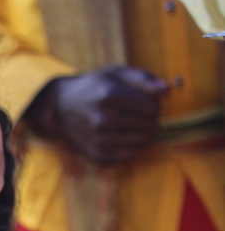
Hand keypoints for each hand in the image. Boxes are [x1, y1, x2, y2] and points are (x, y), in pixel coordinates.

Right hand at [24, 66, 168, 165]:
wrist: (61, 108)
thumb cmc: (94, 87)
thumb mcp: (116, 74)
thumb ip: (143, 80)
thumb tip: (167, 90)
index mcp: (108, 95)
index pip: (152, 108)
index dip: (154, 105)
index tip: (147, 102)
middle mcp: (102, 119)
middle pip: (148, 126)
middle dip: (151, 120)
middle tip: (142, 115)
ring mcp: (98, 140)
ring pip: (141, 142)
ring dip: (144, 134)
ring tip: (135, 125)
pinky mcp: (97, 155)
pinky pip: (129, 156)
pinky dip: (133, 148)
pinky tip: (126, 137)